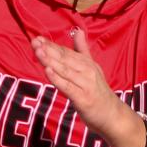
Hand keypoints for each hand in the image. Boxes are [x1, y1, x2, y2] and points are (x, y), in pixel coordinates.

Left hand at [31, 29, 142, 146]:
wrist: (112, 114)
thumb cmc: (97, 92)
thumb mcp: (91, 68)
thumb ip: (82, 50)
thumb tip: (77, 31)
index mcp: (87, 63)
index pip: (66, 52)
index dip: (51, 45)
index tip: (37, 38)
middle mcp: (87, 71)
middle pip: (64, 58)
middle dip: (48, 50)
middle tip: (34, 42)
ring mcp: (85, 84)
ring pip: (65, 70)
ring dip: (50, 60)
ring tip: (38, 51)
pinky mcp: (83, 98)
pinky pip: (68, 86)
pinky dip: (57, 78)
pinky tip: (47, 71)